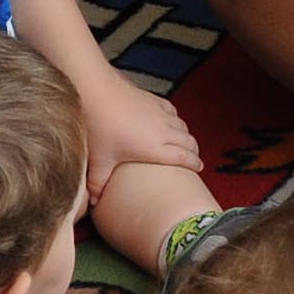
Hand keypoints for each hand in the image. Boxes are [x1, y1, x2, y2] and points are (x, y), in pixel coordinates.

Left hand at [82, 76, 202, 202]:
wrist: (95, 90)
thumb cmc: (98, 125)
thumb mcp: (99, 160)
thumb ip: (98, 184)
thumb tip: (94, 204)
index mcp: (155, 148)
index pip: (185, 158)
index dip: (195, 164)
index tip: (199, 169)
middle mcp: (163, 131)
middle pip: (189, 142)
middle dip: (194, 152)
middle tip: (194, 159)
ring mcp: (160, 113)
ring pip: (183, 126)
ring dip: (186, 136)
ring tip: (184, 143)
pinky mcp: (153, 99)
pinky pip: (173, 111)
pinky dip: (176, 119)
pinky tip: (170, 121)